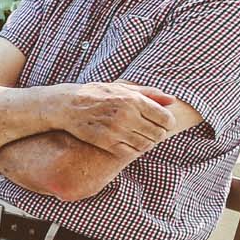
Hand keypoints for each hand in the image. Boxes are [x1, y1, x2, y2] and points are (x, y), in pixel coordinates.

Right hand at [56, 82, 177, 156]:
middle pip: (158, 133)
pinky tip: (129, 143)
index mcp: (133, 100)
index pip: (165, 118)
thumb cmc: (96, 94)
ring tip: (140, 137)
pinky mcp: (106, 142)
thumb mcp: (122, 88)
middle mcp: (126, 115)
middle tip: (151, 132)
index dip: (168, 123)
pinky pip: (130, 152)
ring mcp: (116, 130)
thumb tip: (172, 100)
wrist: (66, 105)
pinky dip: (134, 150)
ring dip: (147, 143)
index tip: (163, 123)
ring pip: (145, 144)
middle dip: (158, 134)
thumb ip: (149, 93)